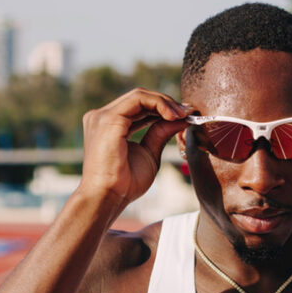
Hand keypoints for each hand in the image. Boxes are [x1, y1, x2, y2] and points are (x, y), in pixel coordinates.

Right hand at [75, 89, 191, 211]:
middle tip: (189, 112)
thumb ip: (161, 133)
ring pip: (139, 96)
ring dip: (166, 102)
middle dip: (167, 103)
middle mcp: (102, 117)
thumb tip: (182, 118)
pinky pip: (138, 100)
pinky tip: (173, 116)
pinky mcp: (108, 119)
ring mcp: (102, 116)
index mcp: (109, 125)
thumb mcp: (149, 152)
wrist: (109, 196)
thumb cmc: (126, 182)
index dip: (163, 107)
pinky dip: (159, 104)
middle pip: (139, 98)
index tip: (186, 115)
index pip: (138, 106)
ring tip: (184, 115)